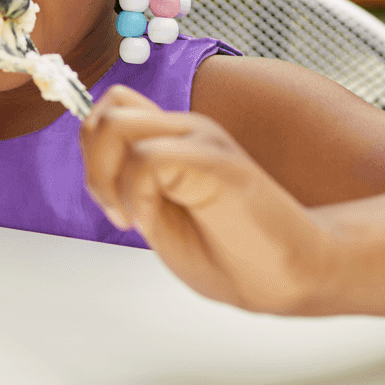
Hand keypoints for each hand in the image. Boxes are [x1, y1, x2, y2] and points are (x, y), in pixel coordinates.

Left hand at [79, 85, 344, 315]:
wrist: (292, 275)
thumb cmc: (236, 254)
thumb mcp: (165, 216)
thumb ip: (135, 186)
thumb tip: (98, 168)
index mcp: (177, 141)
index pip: (113, 109)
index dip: (93, 153)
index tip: (112, 206)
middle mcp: (188, 130)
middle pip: (106, 112)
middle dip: (92, 166)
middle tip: (118, 213)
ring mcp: (202, 140)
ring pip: (116, 126)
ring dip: (108, 178)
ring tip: (134, 218)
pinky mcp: (215, 161)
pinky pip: (147, 159)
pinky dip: (136, 195)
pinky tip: (154, 222)